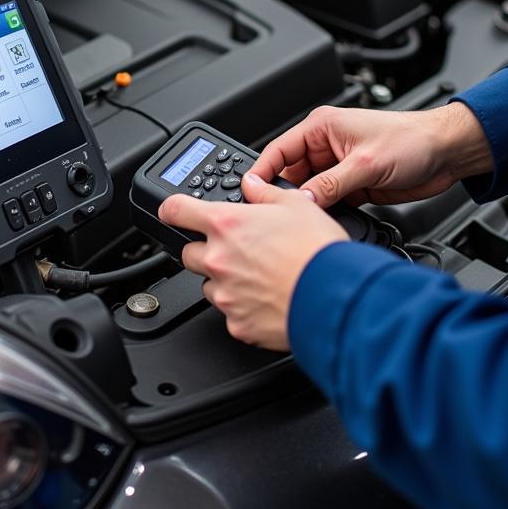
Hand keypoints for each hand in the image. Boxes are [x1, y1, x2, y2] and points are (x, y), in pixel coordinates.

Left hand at [159, 174, 348, 350]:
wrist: (336, 298)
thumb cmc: (319, 252)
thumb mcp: (297, 204)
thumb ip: (265, 192)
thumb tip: (252, 184)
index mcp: (226, 224)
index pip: (175, 210)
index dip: (171, 208)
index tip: (173, 212)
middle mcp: (218, 259)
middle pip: (189, 253)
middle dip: (207, 250)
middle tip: (237, 250)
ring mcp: (225, 295)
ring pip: (209, 285)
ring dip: (224, 280)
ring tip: (259, 277)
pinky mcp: (237, 324)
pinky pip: (230, 314)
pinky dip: (243, 308)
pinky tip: (268, 300)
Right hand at [248, 103, 492, 209]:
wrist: (448, 153)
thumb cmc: (412, 140)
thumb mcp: (366, 163)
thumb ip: (331, 184)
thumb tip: (301, 201)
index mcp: (321, 128)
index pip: (278, 151)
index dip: (261, 172)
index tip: (248, 193)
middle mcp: (325, 146)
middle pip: (290, 175)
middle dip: (284, 194)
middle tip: (276, 215)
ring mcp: (338, 167)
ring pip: (308, 192)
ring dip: (306, 206)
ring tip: (299, 222)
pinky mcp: (351, 186)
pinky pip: (327, 202)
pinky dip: (324, 213)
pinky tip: (322, 222)